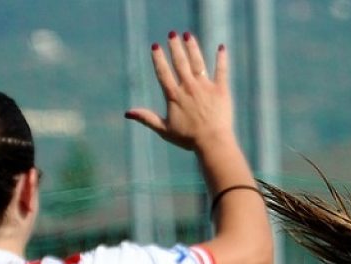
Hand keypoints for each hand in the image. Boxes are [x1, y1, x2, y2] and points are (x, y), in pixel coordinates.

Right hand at [124, 31, 231, 151]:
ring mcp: (205, 87)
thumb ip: (147, 118)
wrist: (212, 142)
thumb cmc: (188, 139)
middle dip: (175, 47)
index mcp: (174, 96)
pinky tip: (221, 47)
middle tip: (172, 34)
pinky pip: (221, 70)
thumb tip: (128, 113)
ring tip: (188, 35)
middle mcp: (188, 87)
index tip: (155, 46)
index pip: (163, 73)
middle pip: (180, 63)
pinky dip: (222, 58)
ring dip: (193, 47)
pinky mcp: (221, 90)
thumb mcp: (164, 130)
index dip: (158, 59)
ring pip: (198, 62)